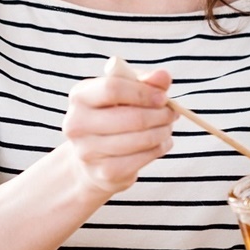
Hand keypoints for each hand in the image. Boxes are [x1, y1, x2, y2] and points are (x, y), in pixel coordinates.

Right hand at [61, 67, 176, 194]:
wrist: (92, 159)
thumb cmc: (112, 116)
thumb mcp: (125, 93)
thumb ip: (145, 81)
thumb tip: (163, 76)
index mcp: (80, 97)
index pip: (112, 88)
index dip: (143, 92)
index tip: (163, 97)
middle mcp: (77, 124)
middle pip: (131, 117)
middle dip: (159, 115)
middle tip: (171, 113)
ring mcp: (88, 152)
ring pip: (140, 139)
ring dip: (162, 132)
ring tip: (167, 127)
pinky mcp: (104, 172)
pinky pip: (142, 158)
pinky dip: (158, 149)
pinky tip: (161, 143)